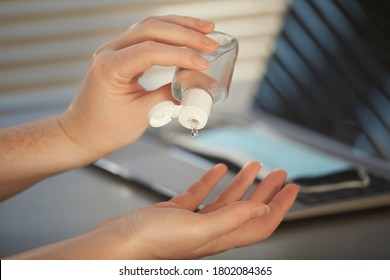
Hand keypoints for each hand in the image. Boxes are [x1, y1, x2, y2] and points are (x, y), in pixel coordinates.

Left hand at [58, 15, 218, 157]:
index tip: (203, 63)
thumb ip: (169, 95)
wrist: (83, 132)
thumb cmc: (105, 129)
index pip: (151, 51)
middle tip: (210, 42)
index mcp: (110, 68)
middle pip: (152, 30)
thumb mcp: (141, 115)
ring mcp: (114, 50)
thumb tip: (195, 84)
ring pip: (150, 26)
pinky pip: (147, 35)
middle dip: (185, 34)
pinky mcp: (122, 54)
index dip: (181, 55)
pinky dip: (169, 33)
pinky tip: (185, 34)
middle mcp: (110, 52)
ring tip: (205, 29)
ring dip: (179, 26)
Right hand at [96, 161, 298, 258]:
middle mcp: (211, 231)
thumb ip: (232, 219)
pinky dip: (212, 180)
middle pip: (248, 209)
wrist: (118, 242)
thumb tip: (263, 210)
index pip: (261, 222)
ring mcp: (194, 221)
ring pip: (227, 200)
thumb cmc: (151, 242)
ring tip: (254, 166)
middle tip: (279, 174)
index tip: (293, 187)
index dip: (281, 205)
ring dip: (243, 182)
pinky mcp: (177, 212)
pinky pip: (201, 195)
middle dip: (267, 190)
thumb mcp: (198, 229)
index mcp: (220, 236)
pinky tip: (217, 170)